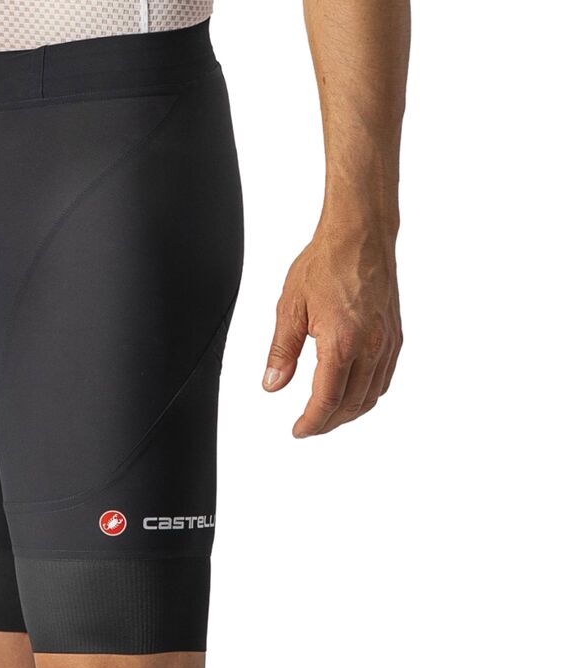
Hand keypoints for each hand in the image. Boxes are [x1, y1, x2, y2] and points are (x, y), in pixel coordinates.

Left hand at [263, 219, 402, 436]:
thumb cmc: (326, 263)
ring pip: (372, 396)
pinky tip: (352, 394)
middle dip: (328, 422)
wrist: (361, 236)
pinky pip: (384, 378)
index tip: (298, 431)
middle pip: (351, 405)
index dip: (311, 422)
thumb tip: (272, 384)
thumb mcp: (290, 307)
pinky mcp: (396, 336)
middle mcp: (371, 347)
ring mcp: (388, 343)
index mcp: (342, 342)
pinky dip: (367, 395)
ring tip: (327, 416)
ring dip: (349, 413)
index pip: (327, 400)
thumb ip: (281, 351)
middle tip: (308, 427)